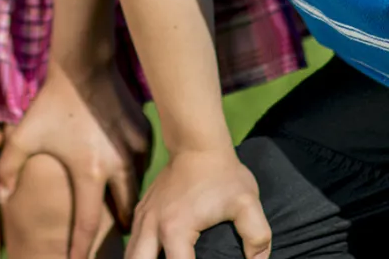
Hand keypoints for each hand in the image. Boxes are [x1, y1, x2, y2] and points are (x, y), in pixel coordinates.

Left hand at [0, 64, 150, 258]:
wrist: (83, 66)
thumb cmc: (51, 102)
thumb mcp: (23, 135)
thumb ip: (8, 168)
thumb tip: (1, 199)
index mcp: (89, 173)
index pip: (87, 224)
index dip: (81, 250)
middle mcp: (118, 166)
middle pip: (126, 212)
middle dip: (121, 227)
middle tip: (115, 237)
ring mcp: (135, 149)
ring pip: (139, 186)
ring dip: (131, 198)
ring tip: (125, 210)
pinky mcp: (144, 134)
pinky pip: (143, 162)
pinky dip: (136, 170)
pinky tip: (128, 171)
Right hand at [127, 147, 270, 258]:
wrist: (197, 140)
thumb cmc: (223, 173)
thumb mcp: (247, 204)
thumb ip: (257, 239)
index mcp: (175, 230)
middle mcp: (153, 225)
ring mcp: (144, 215)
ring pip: (131, 254)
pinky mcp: (143, 208)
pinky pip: (133, 240)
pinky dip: (139, 253)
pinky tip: (153, 257)